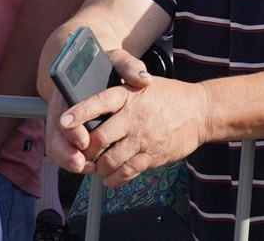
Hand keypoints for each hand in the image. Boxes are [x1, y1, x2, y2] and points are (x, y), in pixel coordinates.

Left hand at [53, 53, 208, 186]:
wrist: (201, 111)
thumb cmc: (170, 97)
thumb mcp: (145, 85)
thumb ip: (120, 92)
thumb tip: (93, 100)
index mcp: (129, 96)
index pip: (99, 102)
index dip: (79, 112)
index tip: (63, 122)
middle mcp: (134, 117)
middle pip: (99, 139)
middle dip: (86, 151)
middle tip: (81, 154)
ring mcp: (143, 138)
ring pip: (110, 160)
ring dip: (98, 168)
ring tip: (95, 167)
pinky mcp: (152, 155)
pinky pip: (126, 172)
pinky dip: (113, 178)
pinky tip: (110, 177)